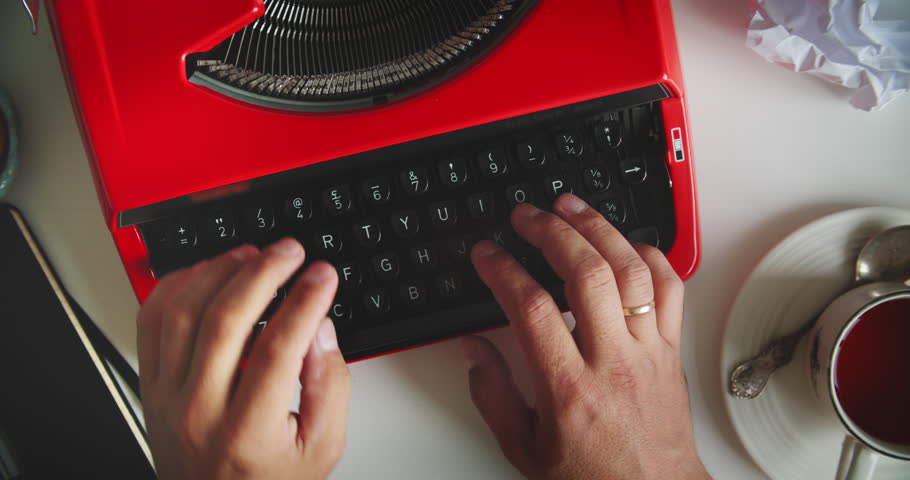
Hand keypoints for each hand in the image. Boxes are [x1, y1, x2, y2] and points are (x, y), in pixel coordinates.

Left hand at [137, 238, 349, 479]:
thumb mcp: (322, 447)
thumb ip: (331, 385)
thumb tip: (320, 328)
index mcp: (247, 434)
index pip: (278, 348)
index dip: (305, 301)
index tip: (322, 276)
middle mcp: (197, 414)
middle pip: (226, 320)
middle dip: (264, 272)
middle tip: (290, 251)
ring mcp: (166, 398)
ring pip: (183, 313)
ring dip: (219, 271)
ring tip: (251, 254)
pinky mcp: (149, 386)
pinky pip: (151, 321)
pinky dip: (176, 286)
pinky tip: (205, 272)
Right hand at [465, 194, 708, 479]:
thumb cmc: (591, 477)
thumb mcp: (523, 447)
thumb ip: (493, 393)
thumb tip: (473, 348)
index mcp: (568, 387)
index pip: (531, 308)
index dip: (503, 270)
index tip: (486, 253)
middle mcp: (613, 361)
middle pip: (586, 273)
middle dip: (551, 231)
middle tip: (526, 215)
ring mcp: (648, 350)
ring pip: (631, 270)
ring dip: (599, 228)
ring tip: (570, 206)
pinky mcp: (671, 349)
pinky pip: (670, 287)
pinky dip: (649, 254)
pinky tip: (624, 240)